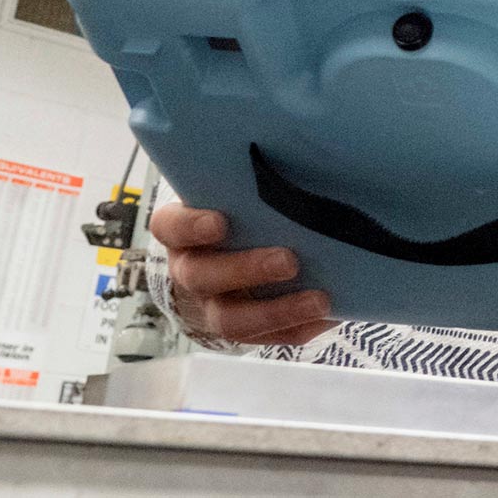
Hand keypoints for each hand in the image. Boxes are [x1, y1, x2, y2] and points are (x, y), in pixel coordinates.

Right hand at [149, 201, 333, 345]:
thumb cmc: (240, 212)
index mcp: (182, 231)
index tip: (220, 223)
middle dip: (247, 270)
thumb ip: (255, 184)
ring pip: (230, 318)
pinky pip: (262, 338)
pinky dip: (295, 329)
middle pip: (203, 277)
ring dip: (277, 311)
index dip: (191, 227)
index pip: (171, 227)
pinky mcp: (239, 328)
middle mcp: (190, 270)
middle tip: (289, 261)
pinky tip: (326, 319)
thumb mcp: (238, 194)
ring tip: (319, 300)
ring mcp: (210, 304)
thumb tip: (309, 160)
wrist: (232, 252)